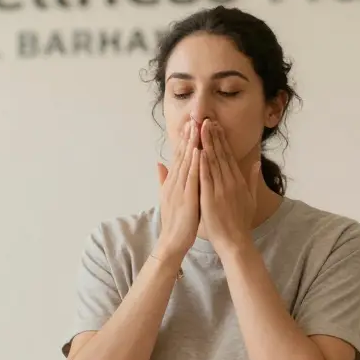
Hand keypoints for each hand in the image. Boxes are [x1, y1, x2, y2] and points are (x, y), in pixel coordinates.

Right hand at [155, 118, 200, 260]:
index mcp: (172, 182)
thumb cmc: (174, 221)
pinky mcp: (187, 198)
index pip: (178, 157)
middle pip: (182, 156)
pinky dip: (196, 164)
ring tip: (196, 128)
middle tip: (193, 118)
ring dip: (191, 145)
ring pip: (187, 163)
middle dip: (187, 137)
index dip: (183, 140)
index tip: (188, 125)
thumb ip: (164, 180)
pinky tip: (199, 151)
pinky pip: (192, 178)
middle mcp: (174, 183)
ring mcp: (180, 189)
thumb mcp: (167, 197)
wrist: (172, 240)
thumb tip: (159, 164)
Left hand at [198, 119, 257, 252]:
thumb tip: (257, 164)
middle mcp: (230, 182)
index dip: (222, 140)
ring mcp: (221, 189)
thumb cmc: (241, 222)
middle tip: (206, 119)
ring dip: (207, 144)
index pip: (228, 156)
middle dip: (213, 136)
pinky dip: (202, 163)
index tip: (216, 126)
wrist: (236, 241)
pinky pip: (206, 177)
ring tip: (201, 128)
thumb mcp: (251, 199)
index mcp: (238, 181)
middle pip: (221, 154)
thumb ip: (253, 180)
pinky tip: (198, 151)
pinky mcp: (211, 197)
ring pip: (213, 162)